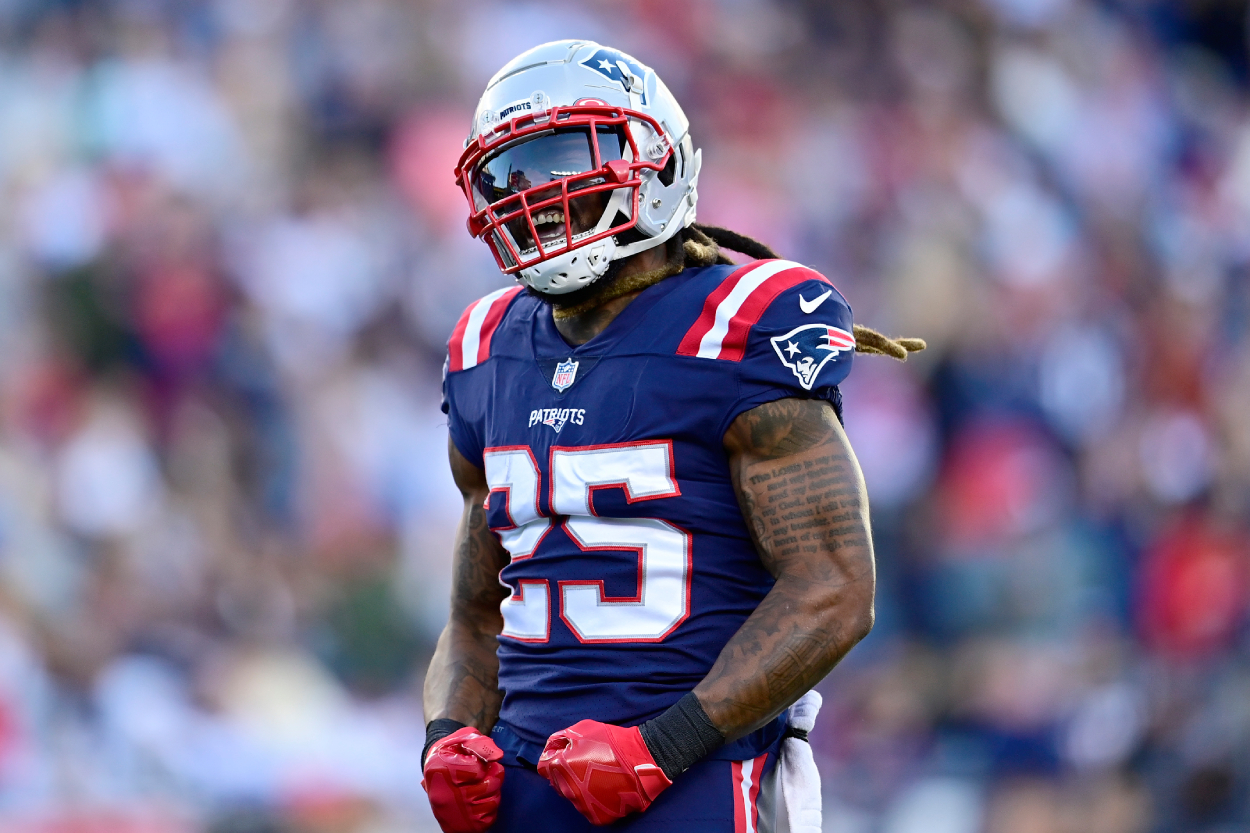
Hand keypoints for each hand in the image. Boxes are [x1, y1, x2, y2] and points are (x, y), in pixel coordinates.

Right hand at [422, 727, 505, 831]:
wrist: (438, 771)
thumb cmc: (453, 752)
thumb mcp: (463, 738)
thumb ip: (480, 743)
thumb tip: (497, 757)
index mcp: (439, 770)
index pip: (476, 770)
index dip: (481, 764)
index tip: (474, 763)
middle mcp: (442, 795)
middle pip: (487, 788)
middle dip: (493, 777)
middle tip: (484, 773)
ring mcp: (451, 813)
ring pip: (491, 803)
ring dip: (493, 792)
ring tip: (482, 784)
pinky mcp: (460, 825)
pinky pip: (489, 818)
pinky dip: (489, 807)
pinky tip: (480, 798)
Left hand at [538, 719, 671, 824]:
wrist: (642, 759)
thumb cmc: (612, 741)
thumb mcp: (582, 729)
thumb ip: (560, 739)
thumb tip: (551, 749)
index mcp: (560, 768)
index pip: (544, 767)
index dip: (554, 758)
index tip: (567, 756)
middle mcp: (567, 790)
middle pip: (558, 783)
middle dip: (567, 774)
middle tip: (587, 765)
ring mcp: (583, 806)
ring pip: (574, 797)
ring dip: (581, 789)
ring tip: (599, 777)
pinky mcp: (598, 817)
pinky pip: (590, 809)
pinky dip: (596, 801)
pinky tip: (606, 788)